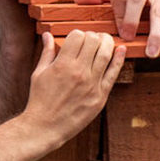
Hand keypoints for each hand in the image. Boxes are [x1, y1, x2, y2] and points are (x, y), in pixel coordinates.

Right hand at [16, 31, 123, 146]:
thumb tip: (48, 35)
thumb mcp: (38, 73)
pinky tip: (121, 50)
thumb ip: (47, 52)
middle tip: (93, 39)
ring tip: (105, 41)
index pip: (77, 36)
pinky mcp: (100, 96)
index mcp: (62, 64)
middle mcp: (79, 72)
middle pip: (94, 41)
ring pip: (106, 53)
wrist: (45, 127)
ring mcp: (92, 84)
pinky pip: (114, 74)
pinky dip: (119, 59)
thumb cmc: (40, 100)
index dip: (78, 34)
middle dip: (93, 36)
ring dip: (108, 43)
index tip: (77, 39)